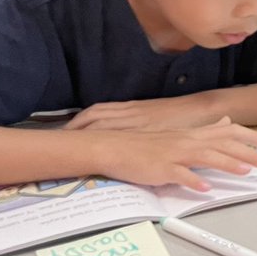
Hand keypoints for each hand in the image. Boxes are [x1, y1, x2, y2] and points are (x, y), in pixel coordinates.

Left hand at [65, 94, 219, 131]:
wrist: (201, 111)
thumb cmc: (182, 115)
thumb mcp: (155, 116)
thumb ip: (138, 122)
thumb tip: (122, 134)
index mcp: (132, 107)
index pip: (96, 111)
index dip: (78, 121)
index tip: (63, 131)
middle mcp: (130, 112)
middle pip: (93, 116)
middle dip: (73, 127)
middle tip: (55, 139)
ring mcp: (136, 120)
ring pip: (100, 122)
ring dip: (81, 132)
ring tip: (65, 144)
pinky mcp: (144, 130)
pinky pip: (116, 132)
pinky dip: (100, 138)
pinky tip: (89, 148)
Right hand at [95, 118, 256, 191]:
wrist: (113, 147)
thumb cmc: (146, 145)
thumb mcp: (179, 135)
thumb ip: (205, 131)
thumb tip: (227, 123)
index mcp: (193, 134)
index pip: (229, 131)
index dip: (251, 136)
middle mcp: (187, 142)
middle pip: (223, 144)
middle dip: (249, 153)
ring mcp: (174, 155)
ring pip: (206, 157)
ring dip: (228, 164)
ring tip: (246, 171)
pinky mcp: (160, 169)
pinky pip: (179, 175)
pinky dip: (193, 181)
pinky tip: (205, 188)